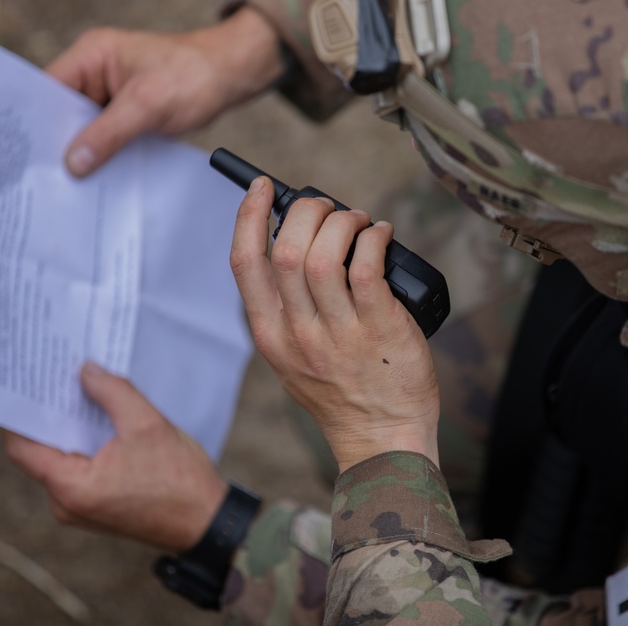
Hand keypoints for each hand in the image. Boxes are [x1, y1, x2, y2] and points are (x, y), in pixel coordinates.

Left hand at [4, 362, 227, 552]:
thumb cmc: (179, 480)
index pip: (22, 447)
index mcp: (71, 487)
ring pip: (61, 461)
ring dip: (70, 429)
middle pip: (40, 452)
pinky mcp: (97, 508)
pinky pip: (78, 471)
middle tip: (55, 378)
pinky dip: (84, 445)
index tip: (26, 382)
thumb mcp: (147, 424)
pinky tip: (99, 420)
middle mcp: (67, 504)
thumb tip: (86, 371)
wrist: (208, 522)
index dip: (19, 413)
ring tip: (79, 393)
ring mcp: (81, 509)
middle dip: (49, 415)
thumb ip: (113, 392)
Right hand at [50, 8, 284, 175]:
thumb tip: (73, 163)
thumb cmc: (193, 76)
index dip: (34, 122)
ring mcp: (107, 96)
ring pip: (81, 131)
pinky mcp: (123, 116)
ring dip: (79, 155)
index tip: (24, 157)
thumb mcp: (149, 104)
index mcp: (91, 56)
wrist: (229, 78)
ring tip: (64, 188)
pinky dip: (100, 158)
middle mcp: (93, 73)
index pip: (46, 90)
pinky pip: (103, 139)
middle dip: (55, 144)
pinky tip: (93, 183)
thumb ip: (110, 132)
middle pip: (60, 114)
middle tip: (41, 181)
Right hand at [230, 177, 441, 472]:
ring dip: (345, 222)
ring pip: (325, 254)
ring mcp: (339, 333)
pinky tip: (382, 235)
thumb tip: (296, 250)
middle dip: (308, 212)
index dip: (249, 216)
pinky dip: (374, 239)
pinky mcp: (380, 329)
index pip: (245, 263)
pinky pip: (368, 267)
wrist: (382, 439)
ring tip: (361, 223)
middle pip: (286, 249)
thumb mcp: (293, 359)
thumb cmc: (342, 395)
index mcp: (270, 335)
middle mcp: (298, 332)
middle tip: (330, 209)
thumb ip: (286, 313)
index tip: (261, 188)